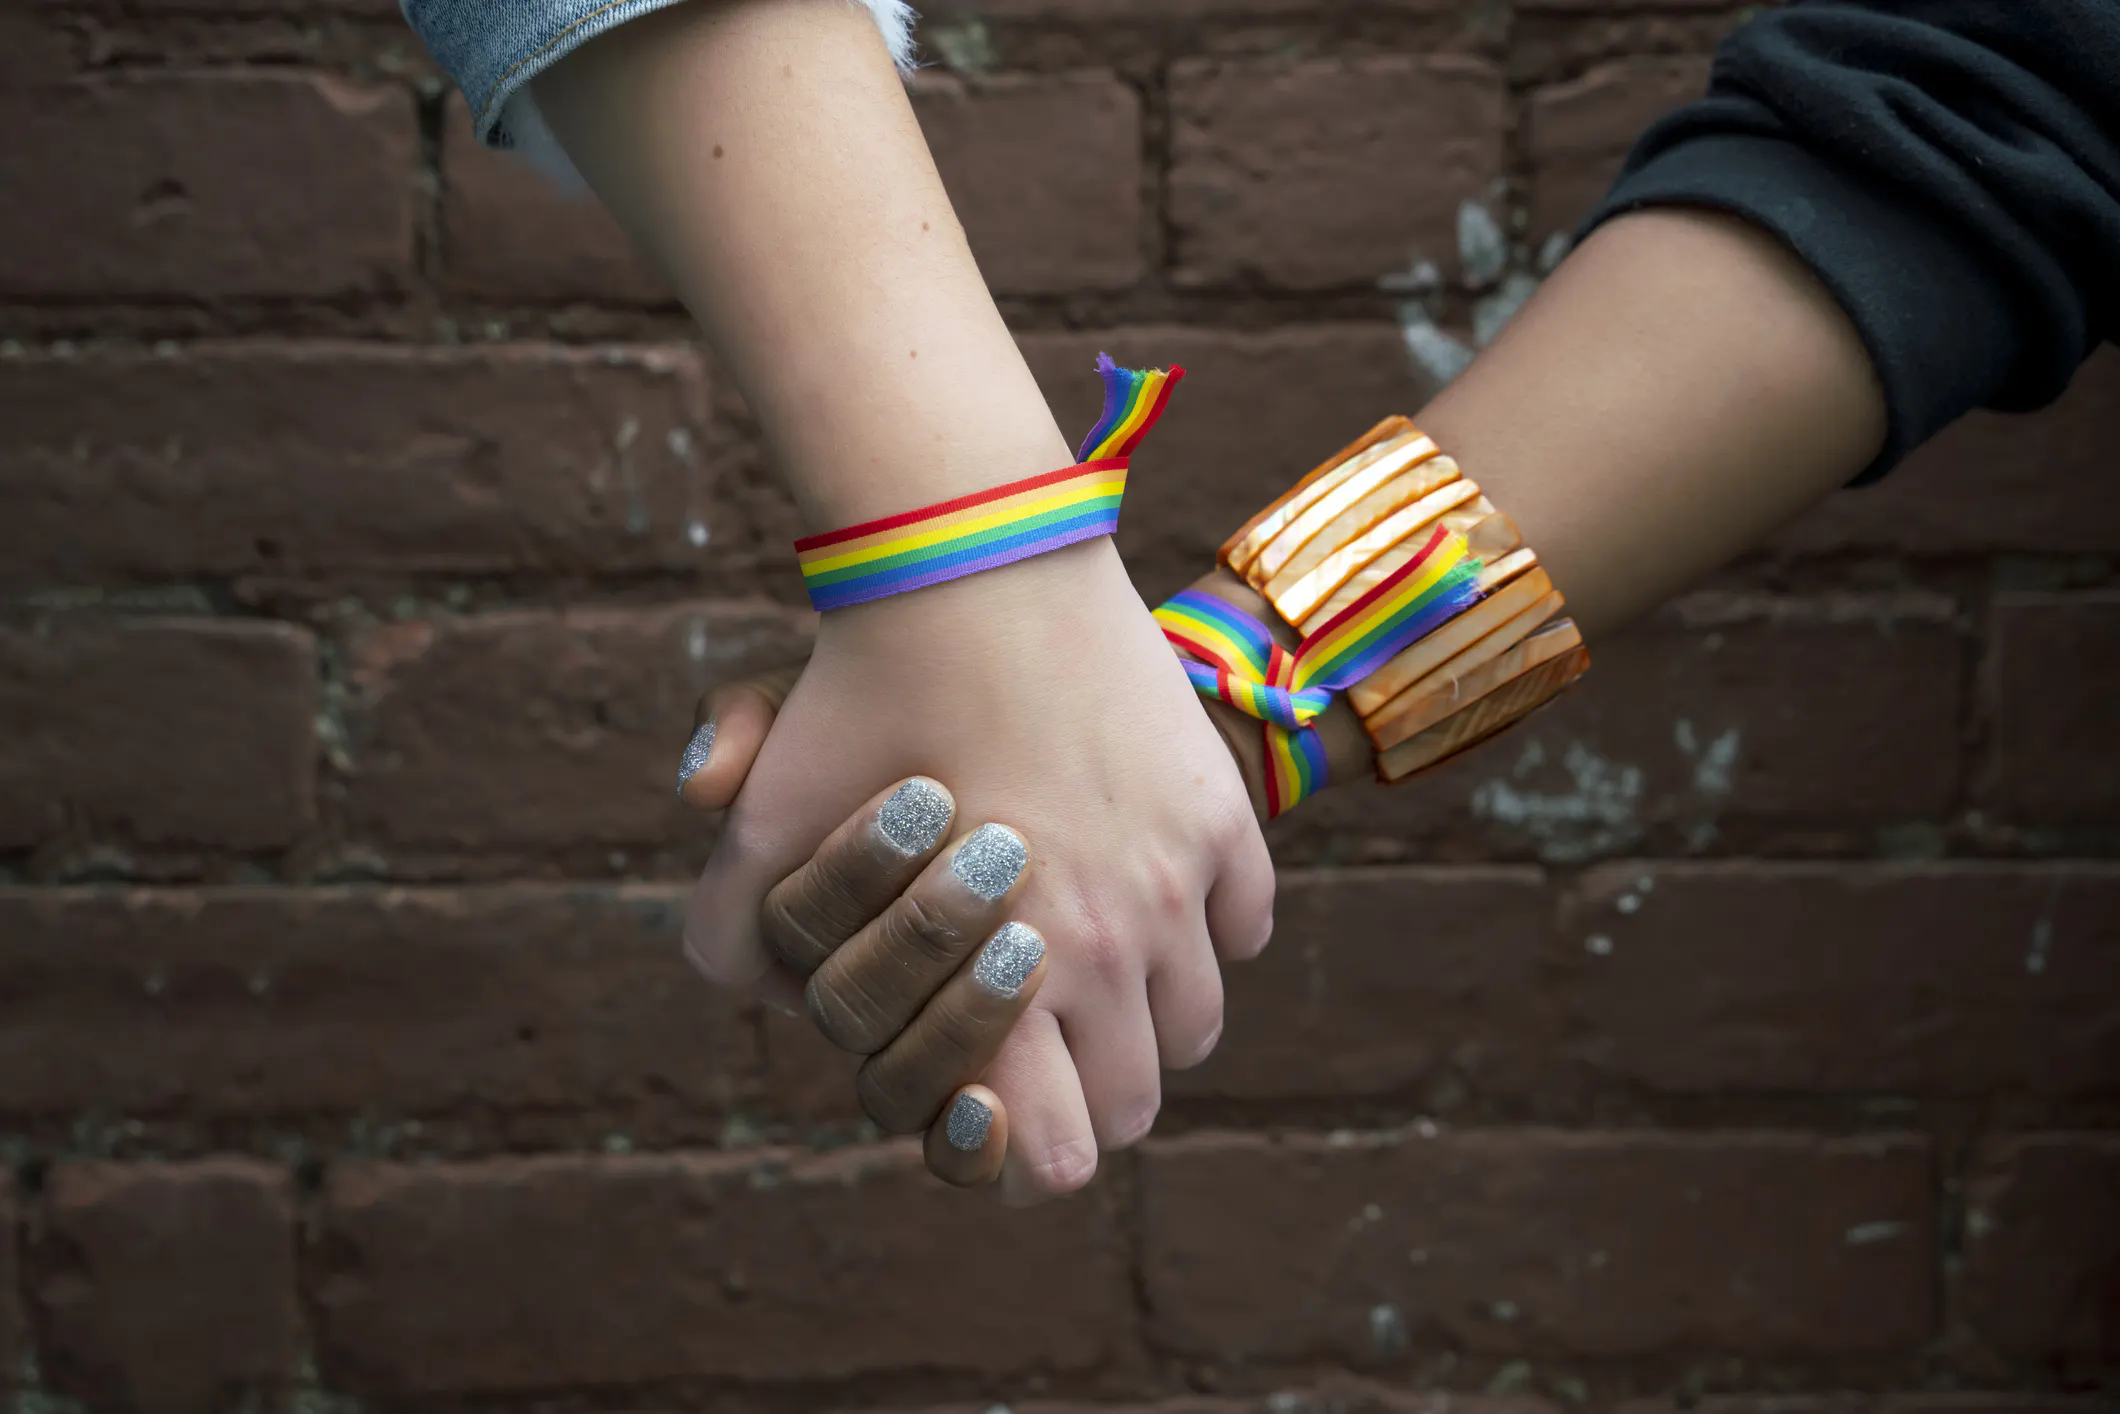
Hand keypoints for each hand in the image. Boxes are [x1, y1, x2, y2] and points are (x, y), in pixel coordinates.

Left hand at [680, 541, 1277, 1200]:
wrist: (968, 562)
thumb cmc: (855, 700)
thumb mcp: (765, 825)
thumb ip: (735, 936)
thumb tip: (768, 995)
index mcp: (1002, 982)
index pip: (1055, 1161)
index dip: (1022, 1156)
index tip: (999, 1106)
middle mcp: (1109, 950)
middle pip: (1136, 1107)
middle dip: (1086, 1091)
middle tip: (1041, 1037)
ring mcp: (1179, 883)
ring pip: (1197, 1024)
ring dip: (1148, 1014)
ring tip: (1091, 958)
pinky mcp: (1221, 815)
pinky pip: (1245, 923)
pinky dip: (1206, 926)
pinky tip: (1146, 883)